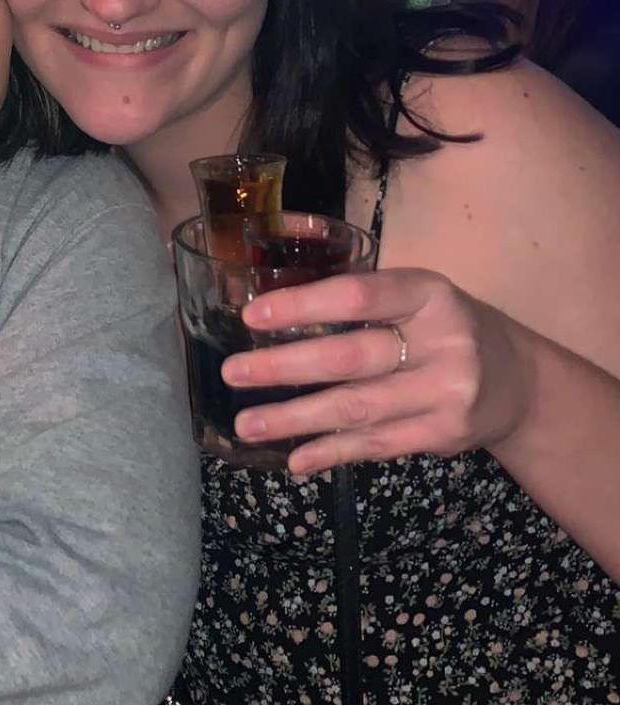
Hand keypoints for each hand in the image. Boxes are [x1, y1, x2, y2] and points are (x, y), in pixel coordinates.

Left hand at [221, 268, 533, 475]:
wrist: (518, 380)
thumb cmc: (441, 327)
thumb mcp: (415, 297)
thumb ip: (360, 303)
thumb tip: (272, 314)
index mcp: (427, 294)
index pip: (358, 296)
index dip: (302, 306)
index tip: (252, 317)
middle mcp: (442, 341)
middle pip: (350, 358)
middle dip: (284, 368)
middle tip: (233, 373)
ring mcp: (447, 393)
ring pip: (357, 409)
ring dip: (295, 419)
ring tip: (247, 424)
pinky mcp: (445, 435)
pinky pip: (377, 445)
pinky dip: (331, 452)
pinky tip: (294, 457)